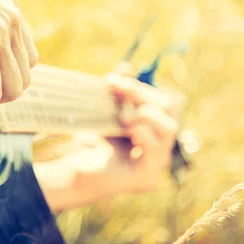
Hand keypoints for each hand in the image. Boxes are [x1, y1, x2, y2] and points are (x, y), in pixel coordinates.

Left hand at [103, 73, 181, 192]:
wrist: (73, 173)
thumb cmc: (91, 143)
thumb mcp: (107, 113)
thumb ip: (119, 92)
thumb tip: (127, 66)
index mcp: (154, 128)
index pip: (162, 100)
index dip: (140, 87)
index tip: (112, 80)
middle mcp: (160, 145)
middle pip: (169, 109)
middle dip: (142, 95)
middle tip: (117, 90)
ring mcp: (157, 163)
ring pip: (169, 128)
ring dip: (147, 113)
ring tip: (124, 115)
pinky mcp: (148, 177)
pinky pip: (156, 148)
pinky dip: (143, 132)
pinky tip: (127, 128)